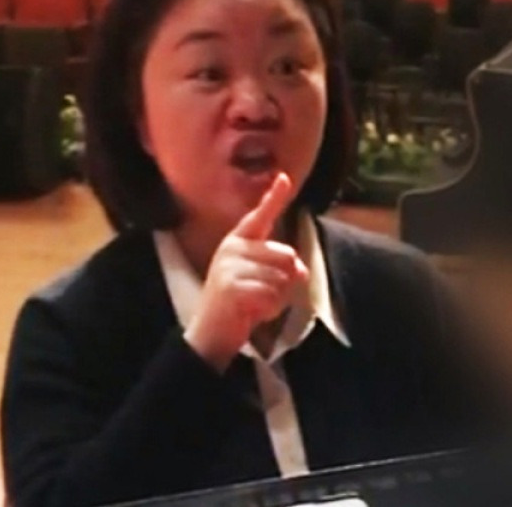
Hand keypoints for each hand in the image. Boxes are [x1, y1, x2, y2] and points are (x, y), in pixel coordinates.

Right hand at [183, 173, 309, 370]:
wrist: (210, 333)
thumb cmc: (239, 304)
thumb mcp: (261, 281)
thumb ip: (281, 269)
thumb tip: (301, 270)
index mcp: (238, 241)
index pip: (260, 216)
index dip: (274, 197)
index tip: (285, 178)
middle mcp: (233, 249)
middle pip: (287, 256)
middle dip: (287, 281)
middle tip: (265, 296)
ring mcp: (230, 266)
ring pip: (282, 278)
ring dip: (278, 298)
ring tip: (257, 305)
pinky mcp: (232, 287)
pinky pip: (272, 295)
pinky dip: (270, 309)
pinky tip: (253, 314)